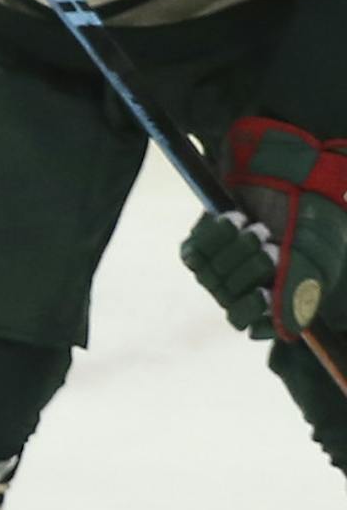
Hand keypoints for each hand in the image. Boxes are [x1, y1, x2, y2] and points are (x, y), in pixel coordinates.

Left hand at [198, 116, 346, 336]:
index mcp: (271, 297)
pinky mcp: (202, 242)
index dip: (250, 308)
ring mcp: (219, 265)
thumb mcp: (316, 262)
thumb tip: (281, 331)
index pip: (244, 321)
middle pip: (226, 296)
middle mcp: (242, 285)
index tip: (264, 291)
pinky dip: (213, 235)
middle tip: (270, 243)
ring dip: (233, 249)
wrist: (294, 178)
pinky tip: (234, 218)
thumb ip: (295, 298)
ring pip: (208, 276)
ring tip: (256, 227)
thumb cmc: (312, 223)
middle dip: (250, 268)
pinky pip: (192, 253)